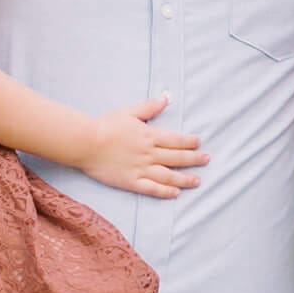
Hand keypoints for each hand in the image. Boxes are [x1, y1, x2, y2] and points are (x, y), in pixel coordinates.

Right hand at [85, 95, 207, 198]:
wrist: (87, 142)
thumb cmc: (106, 125)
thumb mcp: (129, 112)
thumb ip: (149, 107)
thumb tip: (166, 99)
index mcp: (149, 136)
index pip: (175, 140)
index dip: (189, 142)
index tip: (199, 143)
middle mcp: (149, 154)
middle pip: (176, 158)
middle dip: (193, 159)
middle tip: (206, 160)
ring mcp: (141, 169)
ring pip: (168, 175)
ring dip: (184, 179)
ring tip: (197, 181)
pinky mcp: (131, 182)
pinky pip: (151, 189)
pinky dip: (165, 191)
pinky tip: (175, 193)